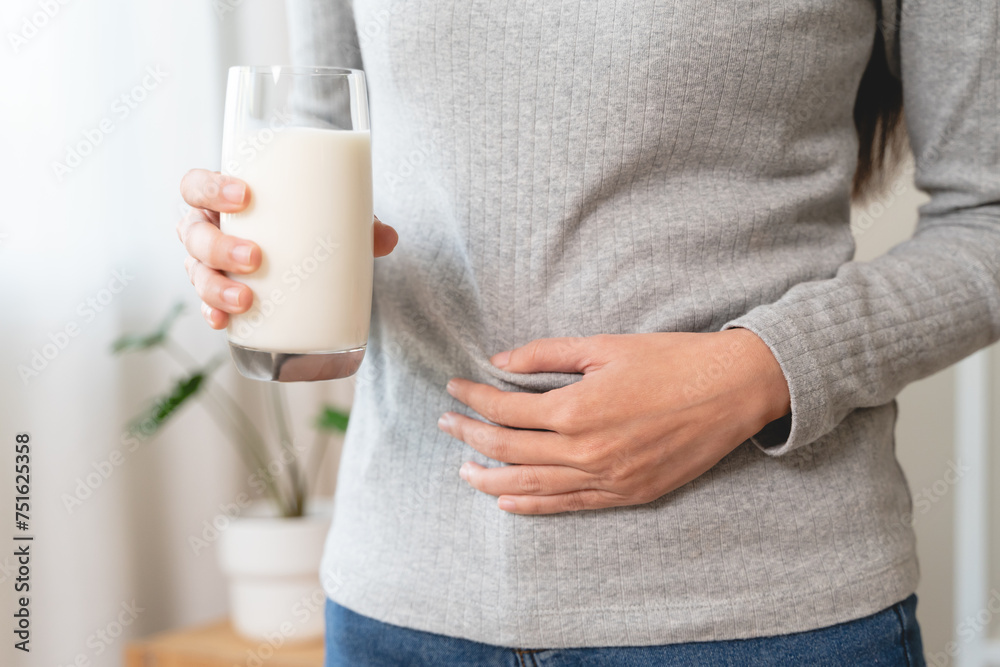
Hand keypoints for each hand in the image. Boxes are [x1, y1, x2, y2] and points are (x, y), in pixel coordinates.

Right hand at [176, 169, 398, 328]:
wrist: (300, 256)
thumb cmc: (303, 223)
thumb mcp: (327, 216)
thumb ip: (355, 222)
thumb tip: (388, 238)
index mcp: (223, 200)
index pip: (196, 185)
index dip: (210, 188)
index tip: (243, 196)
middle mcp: (207, 229)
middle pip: (192, 233)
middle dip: (218, 246)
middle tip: (256, 257)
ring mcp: (207, 263)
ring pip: (195, 271)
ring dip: (215, 287)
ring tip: (246, 300)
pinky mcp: (217, 294)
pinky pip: (205, 305)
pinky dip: (213, 314)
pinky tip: (223, 323)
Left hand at [438, 329, 790, 513]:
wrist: (733, 390)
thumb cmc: (671, 359)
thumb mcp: (604, 346)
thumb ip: (546, 356)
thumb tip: (499, 361)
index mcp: (577, 410)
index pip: (505, 410)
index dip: (473, 398)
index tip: (454, 388)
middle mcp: (586, 452)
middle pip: (509, 450)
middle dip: (469, 437)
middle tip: (444, 424)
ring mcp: (607, 480)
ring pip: (532, 487)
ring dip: (491, 479)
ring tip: (464, 469)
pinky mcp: (628, 494)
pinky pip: (568, 506)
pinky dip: (532, 504)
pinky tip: (507, 500)